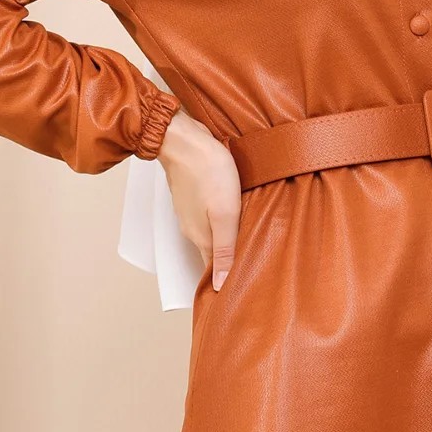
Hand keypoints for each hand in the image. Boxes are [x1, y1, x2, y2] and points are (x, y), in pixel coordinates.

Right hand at [157, 109, 241, 290]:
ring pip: (210, 233)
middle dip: (226, 264)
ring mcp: (190, 210)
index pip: (213, 269)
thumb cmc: (208, 172)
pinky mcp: (193, 195)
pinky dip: (219, 223)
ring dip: (225, 242)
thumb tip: (219, 285)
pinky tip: (232, 217)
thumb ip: (224, 249)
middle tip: (247, 273)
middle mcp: (193, 228)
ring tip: (244, 247)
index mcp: (202, 237)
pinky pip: (207, 216)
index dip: (225, 282)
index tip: (237, 293)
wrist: (184, 139)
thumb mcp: (225, 214)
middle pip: (212, 253)